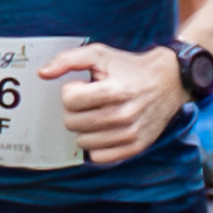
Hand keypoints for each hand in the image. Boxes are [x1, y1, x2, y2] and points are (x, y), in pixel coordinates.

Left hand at [42, 44, 189, 166]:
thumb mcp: (99, 54)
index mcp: (114, 90)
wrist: (170, 80)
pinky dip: (96, 146)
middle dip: (73, 111)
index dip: (70, 91)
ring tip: (97, 114)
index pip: (69, 101)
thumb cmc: (129, 67)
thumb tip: (43, 73)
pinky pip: (100, 157)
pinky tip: (103, 130)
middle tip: (88, 102)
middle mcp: (124, 114)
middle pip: (72, 123)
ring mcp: (131, 133)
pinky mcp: (137, 146)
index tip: (82, 87)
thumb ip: (68, 60)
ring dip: (84, 129)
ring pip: (83, 142)